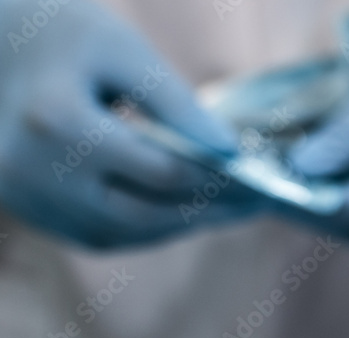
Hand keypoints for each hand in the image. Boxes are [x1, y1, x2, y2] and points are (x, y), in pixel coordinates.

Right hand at [0, 0, 259, 247]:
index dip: (219, 181)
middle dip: (208, 213)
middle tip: (256, 205)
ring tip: (227, 211)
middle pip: (144, 215)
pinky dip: (144, 229)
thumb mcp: (122, 50)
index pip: (162, 172)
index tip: (262, 179)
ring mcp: (24, 197)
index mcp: (57, 123)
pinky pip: (96, 234)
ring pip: (121, 235)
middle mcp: (35, 172)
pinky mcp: (24, 207)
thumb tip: (230, 152)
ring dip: (179, 227)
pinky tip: (181, 212)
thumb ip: (176, 102)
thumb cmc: (59, 30)